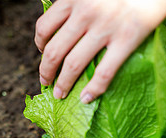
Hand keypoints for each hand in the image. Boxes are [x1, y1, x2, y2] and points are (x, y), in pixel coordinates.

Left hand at [35, 0, 165, 102]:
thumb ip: (78, 2)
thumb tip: (69, 22)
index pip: (44, 27)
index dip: (38, 44)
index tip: (41, 53)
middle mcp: (85, 13)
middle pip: (53, 51)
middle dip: (45, 71)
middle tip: (46, 81)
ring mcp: (105, 27)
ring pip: (73, 64)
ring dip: (63, 84)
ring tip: (60, 94)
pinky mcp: (127, 38)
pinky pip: (104, 72)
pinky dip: (93, 89)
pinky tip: (86, 98)